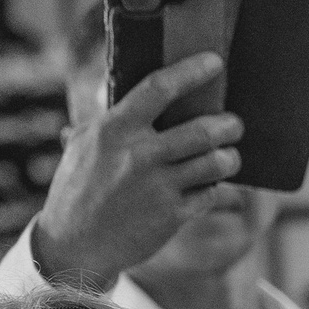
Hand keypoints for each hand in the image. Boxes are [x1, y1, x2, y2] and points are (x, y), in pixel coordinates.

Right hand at [31, 54, 244, 290]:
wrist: (74, 245)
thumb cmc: (77, 189)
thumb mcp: (82, 146)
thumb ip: (106, 120)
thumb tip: (118, 92)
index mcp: (115, 129)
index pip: (158, 88)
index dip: (191, 72)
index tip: (214, 62)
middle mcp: (139, 155)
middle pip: (201, 130)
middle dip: (228, 125)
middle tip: (234, 124)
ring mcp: (157, 187)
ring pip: (214, 163)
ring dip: (230, 158)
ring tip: (229, 156)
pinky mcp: (171, 216)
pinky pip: (208, 195)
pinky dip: (213, 188)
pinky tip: (208, 185)